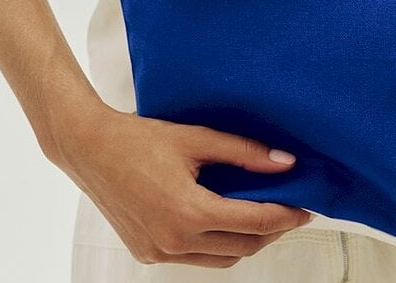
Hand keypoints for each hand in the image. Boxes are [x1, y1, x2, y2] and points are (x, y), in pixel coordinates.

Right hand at [50, 103, 313, 267]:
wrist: (88, 148)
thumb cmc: (140, 138)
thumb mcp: (197, 138)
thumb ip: (244, 152)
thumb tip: (286, 163)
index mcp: (190, 213)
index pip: (255, 222)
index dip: (286, 216)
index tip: (307, 208)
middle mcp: (175, 241)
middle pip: (243, 246)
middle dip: (272, 230)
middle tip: (289, 209)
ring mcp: (159, 252)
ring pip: (221, 258)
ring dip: (246, 240)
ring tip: (262, 214)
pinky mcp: (147, 253)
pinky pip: (194, 257)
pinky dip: (216, 244)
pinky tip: (223, 219)